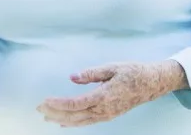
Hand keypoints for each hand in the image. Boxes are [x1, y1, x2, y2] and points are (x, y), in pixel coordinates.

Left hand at [37, 60, 186, 127]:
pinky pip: (88, 122)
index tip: (44, 101)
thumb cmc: (133, 72)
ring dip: (61, 120)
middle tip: (38, 109)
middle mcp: (104, 109)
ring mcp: (107, 115)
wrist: (152, 84)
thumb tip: (72, 77)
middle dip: (54, 113)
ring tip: (46, 117)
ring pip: (80, 122)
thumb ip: (91, 73)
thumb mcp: (112, 67)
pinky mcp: (108, 115)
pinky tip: (64, 122)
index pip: (75, 104)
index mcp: (103, 96)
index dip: (58, 104)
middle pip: (74, 115)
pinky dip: (74, 123)